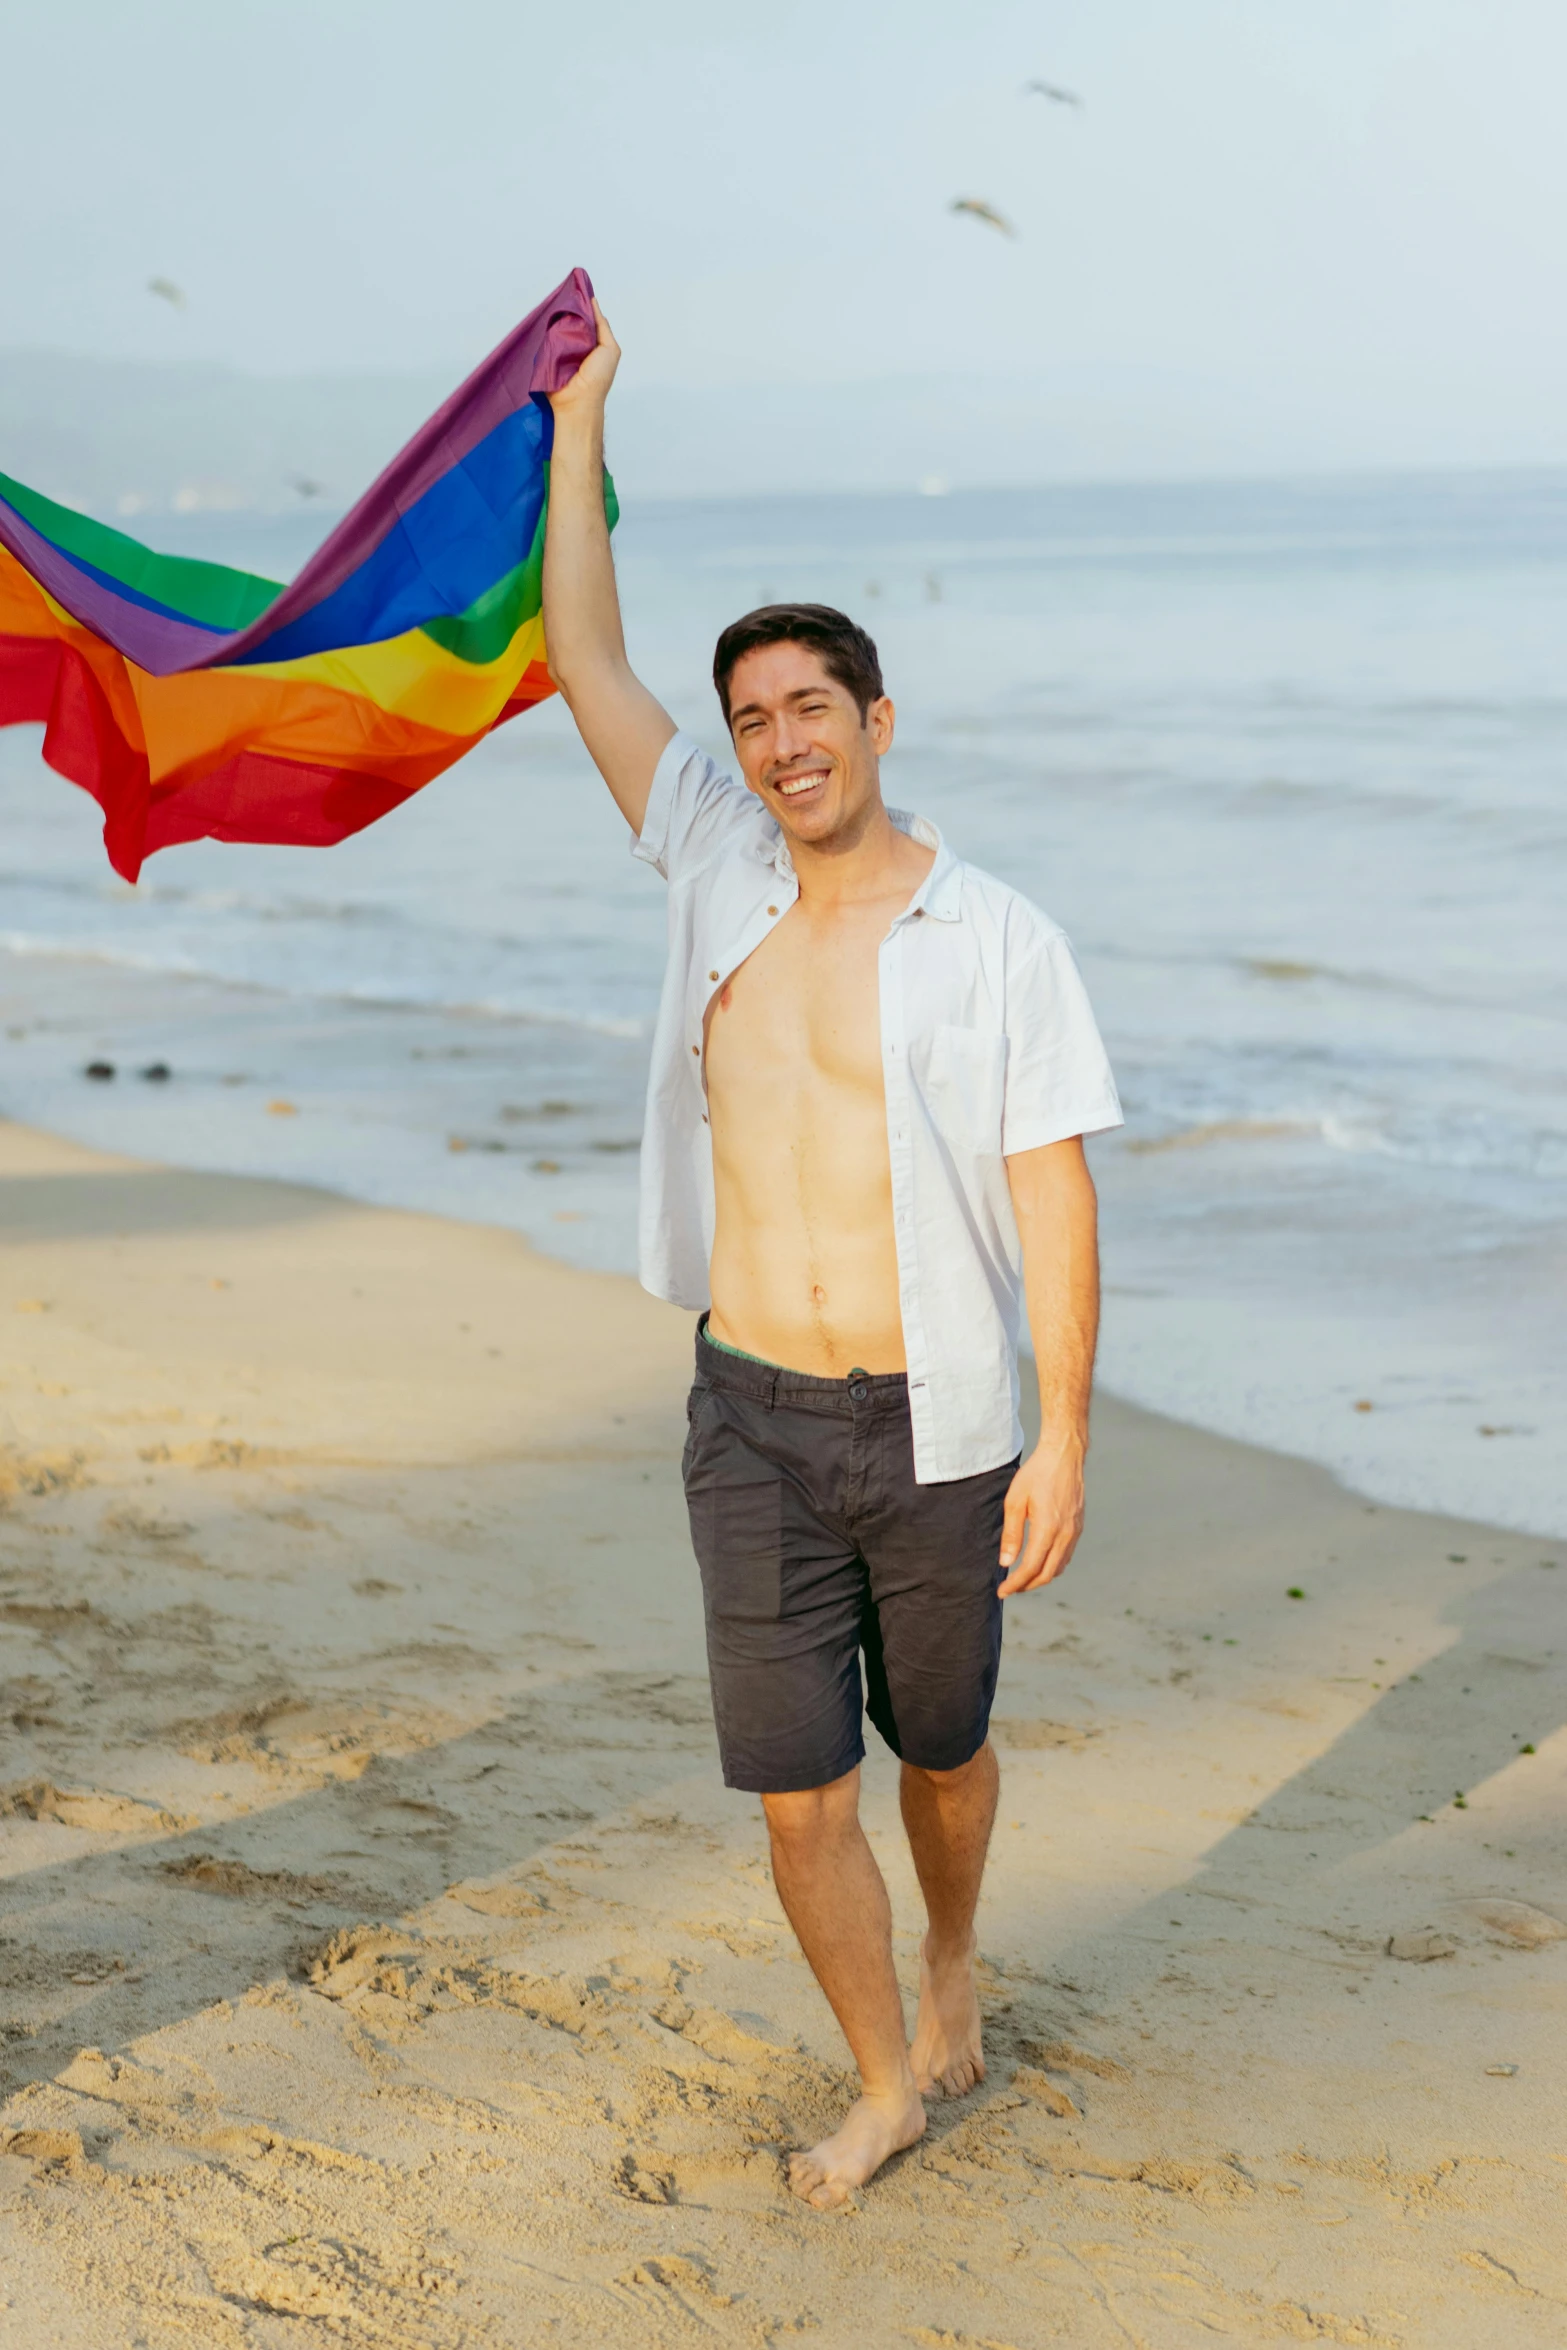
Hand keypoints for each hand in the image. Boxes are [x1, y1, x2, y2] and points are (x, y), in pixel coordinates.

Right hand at [549, 298, 620, 417]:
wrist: (578, 402)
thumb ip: (603, 326)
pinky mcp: (548, 355)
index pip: (586, 319)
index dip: (582, 306)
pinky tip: (549, 321)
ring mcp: (561, 350)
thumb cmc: (598, 378)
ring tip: (557, 305)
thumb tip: (593, 303)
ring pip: (558, 327)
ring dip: (558, 320)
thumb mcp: (609, 348)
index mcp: (593, 343)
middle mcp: (577, 344)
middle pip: (571, 321)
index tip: (577, 288)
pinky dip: (549, 331)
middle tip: (566, 295)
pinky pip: (547, 338)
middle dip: (569, 310)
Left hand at [997, 1433, 1084, 1595]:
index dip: (1016, 1583)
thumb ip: (1011, 1534)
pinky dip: (1052, 1566)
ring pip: (1059, 1567)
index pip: (1031, 1568)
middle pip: (1047, 1574)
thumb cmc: (1036, 1474)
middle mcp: (1065, 1534)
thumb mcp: (1015, 1501)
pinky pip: (1066, 1555)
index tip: (1002, 1591)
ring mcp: (1075, 1532)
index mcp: (1048, 1529)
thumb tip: (1006, 1562)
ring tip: (1022, 1578)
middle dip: (1027, 1585)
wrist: (1064, 1455)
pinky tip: (1040, 1562)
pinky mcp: (1078, 1527)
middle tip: (1010, 1588)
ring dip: (1040, 1577)